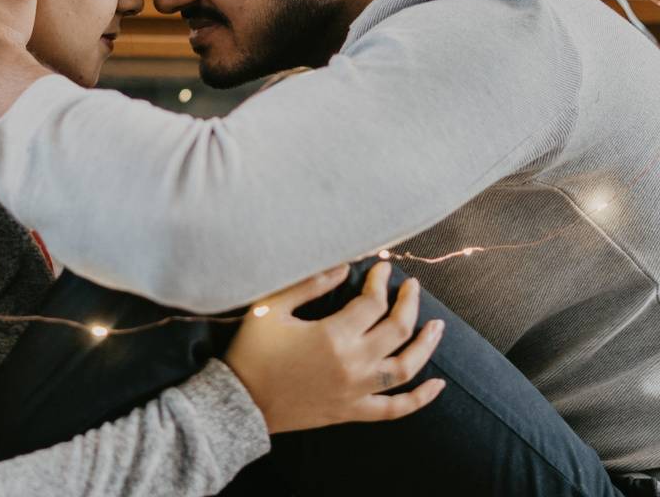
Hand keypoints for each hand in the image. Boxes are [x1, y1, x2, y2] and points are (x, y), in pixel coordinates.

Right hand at [224, 262, 445, 433]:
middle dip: (409, 302)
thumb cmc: (252, 352)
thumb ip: (308, 285)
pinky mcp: (353, 412)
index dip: (381, 281)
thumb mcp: (271, 309)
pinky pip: (396, 409)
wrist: (241, 401)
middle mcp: (353, 362)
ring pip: (407, 367)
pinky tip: (439, 386)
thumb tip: (343, 268)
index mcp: (334, 334)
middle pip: (398, 328)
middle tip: (411, 287)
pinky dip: (421, 399)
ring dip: (427, 345)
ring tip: (437, 326)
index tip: (381, 268)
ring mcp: (357, 390)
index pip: (373, 301)